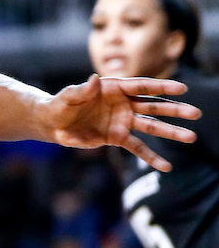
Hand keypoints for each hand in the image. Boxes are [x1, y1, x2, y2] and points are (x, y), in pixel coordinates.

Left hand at [41, 75, 198, 171]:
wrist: (52, 123)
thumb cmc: (60, 104)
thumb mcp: (68, 96)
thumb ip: (81, 90)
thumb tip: (93, 80)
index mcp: (114, 88)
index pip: (142, 86)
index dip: (161, 87)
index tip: (181, 89)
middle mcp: (123, 104)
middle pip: (153, 106)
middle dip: (174, 110)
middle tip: (196, 114)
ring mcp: (123, 121)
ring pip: (151, 126)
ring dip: (171, 132)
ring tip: (191, 137)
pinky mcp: (117, 137)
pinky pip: (137, 148)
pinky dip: (151, 157)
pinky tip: (167, 167)